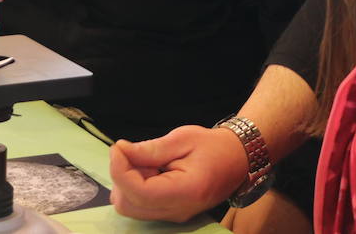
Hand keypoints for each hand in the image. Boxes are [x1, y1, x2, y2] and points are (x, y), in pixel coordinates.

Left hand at [109, 125, 247, 221]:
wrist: (236, 160)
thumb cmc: (213, 146)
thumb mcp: (183, 138)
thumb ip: (150, 149)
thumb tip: (120, 151)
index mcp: (186, 191)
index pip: (140, 192)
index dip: (120, 170)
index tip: (118, 146)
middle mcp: (178, 211)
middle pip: (128, 205)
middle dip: (122, 177)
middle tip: (133, 152)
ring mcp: (173, 216)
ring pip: (130, 208)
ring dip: (127, 182)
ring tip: (146, 161)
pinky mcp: (169, 214)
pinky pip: (139, 206)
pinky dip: (134, 187)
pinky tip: (150, 171)